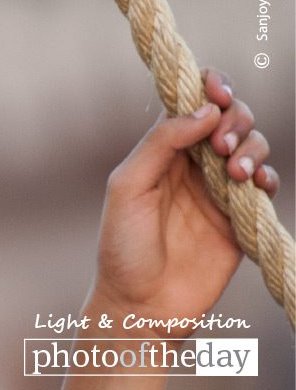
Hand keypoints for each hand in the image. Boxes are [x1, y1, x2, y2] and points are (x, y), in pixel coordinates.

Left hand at [89, 66, 276, 334]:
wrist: (141, 303)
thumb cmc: (123, 244)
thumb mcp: (128, 186)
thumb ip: (160, 144)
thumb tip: (203, 110)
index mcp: (161, 150)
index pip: (190, 103)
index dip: (209, 86)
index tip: (217, 89)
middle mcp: (192, 163)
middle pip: (229, 117)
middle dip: (235, 117)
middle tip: (222, 144)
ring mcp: (218, 189)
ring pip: (252, 145)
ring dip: (251, 146)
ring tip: (235, 170)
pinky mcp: (241, 217)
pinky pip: (266, 184)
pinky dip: (267, 176)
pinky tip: (252, 184)